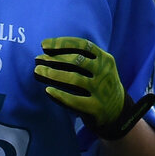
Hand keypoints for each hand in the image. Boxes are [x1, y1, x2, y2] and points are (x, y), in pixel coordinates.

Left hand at [34, 36, 154, 139]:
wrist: (117, 112)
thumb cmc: (98, 85)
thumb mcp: (96, 68)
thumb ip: (77, 61)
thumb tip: (44, 55)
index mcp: (105, 59)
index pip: (83, 45)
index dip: (62, 43)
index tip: (44, 45)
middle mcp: (105, 73)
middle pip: (76, 61)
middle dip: (54, 59)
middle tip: (37, 59)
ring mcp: (101, 91)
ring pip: (74, 79)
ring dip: (53, 74)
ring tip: (37, 71)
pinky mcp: (96, 108)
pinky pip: (74, 101)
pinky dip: (60, 95)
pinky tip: (47, 91)